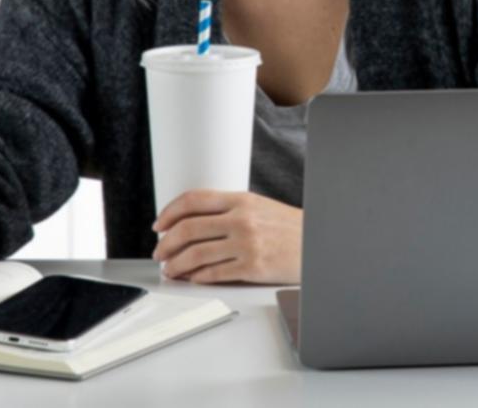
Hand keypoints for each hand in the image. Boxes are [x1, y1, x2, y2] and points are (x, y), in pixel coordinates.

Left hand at [152, 189, 301, 284]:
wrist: (317, 244)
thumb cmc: (289, 228)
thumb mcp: (260, 207)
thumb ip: (229, 210)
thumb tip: (194, 222)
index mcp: (241, 200)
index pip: (194, 199)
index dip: (170, 212)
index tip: (159, 224)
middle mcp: (241, 219)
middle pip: (189, 228)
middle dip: (166, 243)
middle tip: (160, 252)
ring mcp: (246, 243)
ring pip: (196, 254)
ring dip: (177, 264)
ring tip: (171, 269)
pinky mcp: (252, 267)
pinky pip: (214, 273)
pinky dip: (197, 277)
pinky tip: (193, 278)